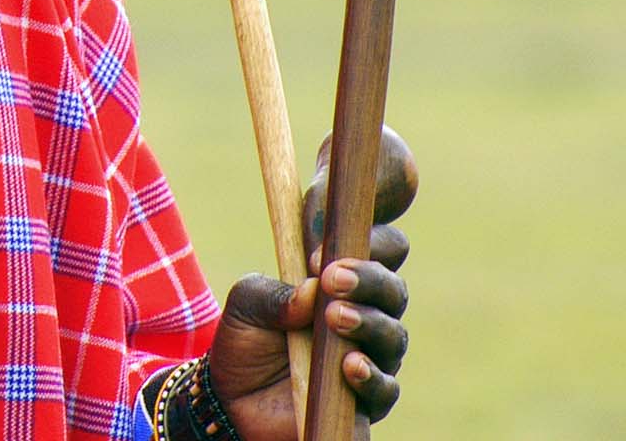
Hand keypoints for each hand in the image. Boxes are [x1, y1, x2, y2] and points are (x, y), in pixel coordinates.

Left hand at [207, 125, 415, 437]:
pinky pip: (384, 387)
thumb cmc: (246, 340)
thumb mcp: (245, 305)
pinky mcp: (368, 398)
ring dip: (367, 321)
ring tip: (334, 316)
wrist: (232, 402)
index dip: (367, 224)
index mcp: (342, 278)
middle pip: (391, 286)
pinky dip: (369, 374)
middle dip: (367, 276)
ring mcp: (371, 354)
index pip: (375, 241)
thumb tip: (310, 291)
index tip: (334, 224)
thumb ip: (271, 291)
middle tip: (331, 276)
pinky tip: (349, 365)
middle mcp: (366, 312)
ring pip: (392, 333)